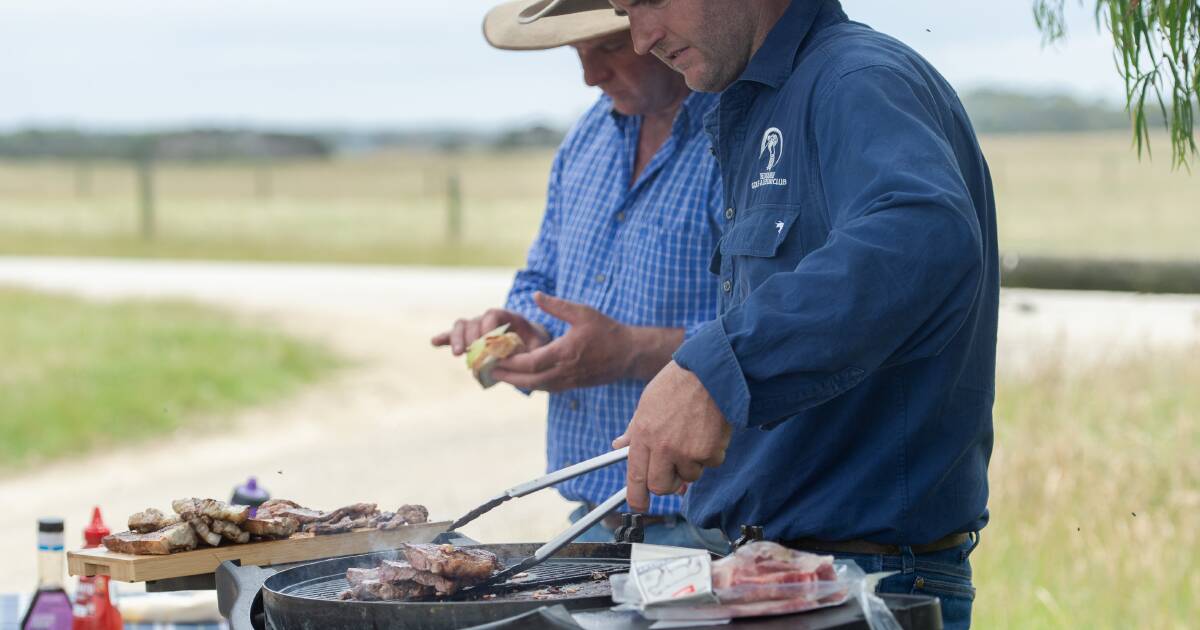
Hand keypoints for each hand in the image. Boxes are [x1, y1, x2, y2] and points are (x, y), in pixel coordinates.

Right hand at [430, 308, 549, 355]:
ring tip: (456, 353)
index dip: (488, 328)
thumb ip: (528, 350)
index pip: (492, 315)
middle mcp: (488, 319)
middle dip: (469, 336)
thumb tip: (513, 359)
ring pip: (461, 326)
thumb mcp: (537, 346)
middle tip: (468, 351)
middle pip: (473, 321)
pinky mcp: (469, 339)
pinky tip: (434, 342)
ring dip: (455, 338)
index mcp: (507, 316)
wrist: (531, 344)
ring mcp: (477, 328)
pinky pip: (454, 335)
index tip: (487, 344)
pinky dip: (444, 338)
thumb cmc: (536, 345)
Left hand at [489, 292, 681, 391]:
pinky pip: (546, 388)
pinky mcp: (572, 385)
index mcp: (565, 353)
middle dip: (507, 376)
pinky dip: (530, 384)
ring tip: (500, 375)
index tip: (495, 358)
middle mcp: (564, 372)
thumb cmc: (606, 331)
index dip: (511, 363)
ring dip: (517, 382)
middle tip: (489, 370)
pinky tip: (521, 378)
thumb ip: (557, 305)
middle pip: (529, 380)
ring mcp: (568, 381)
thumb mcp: (582, 312)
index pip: (532, 363)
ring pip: (537, 387)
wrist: (628, 354)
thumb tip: (535, 295)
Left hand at [613, 361, 731, 511]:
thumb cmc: (678, 384)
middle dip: (668, 484)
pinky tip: (710, 430)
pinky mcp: (709, 452)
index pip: (635, 476)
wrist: (711, 371)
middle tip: (675, 472)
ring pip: (689, 476)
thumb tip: (619, 445)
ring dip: (693, 463)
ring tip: (695, 434)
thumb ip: (634, 430)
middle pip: (661, 487)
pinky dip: (712, 452)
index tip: (638, 506)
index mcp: (643, 434)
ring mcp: (686, 452)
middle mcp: (662, 447)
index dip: (636, 497)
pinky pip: (710, 463)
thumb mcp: (647, 403)